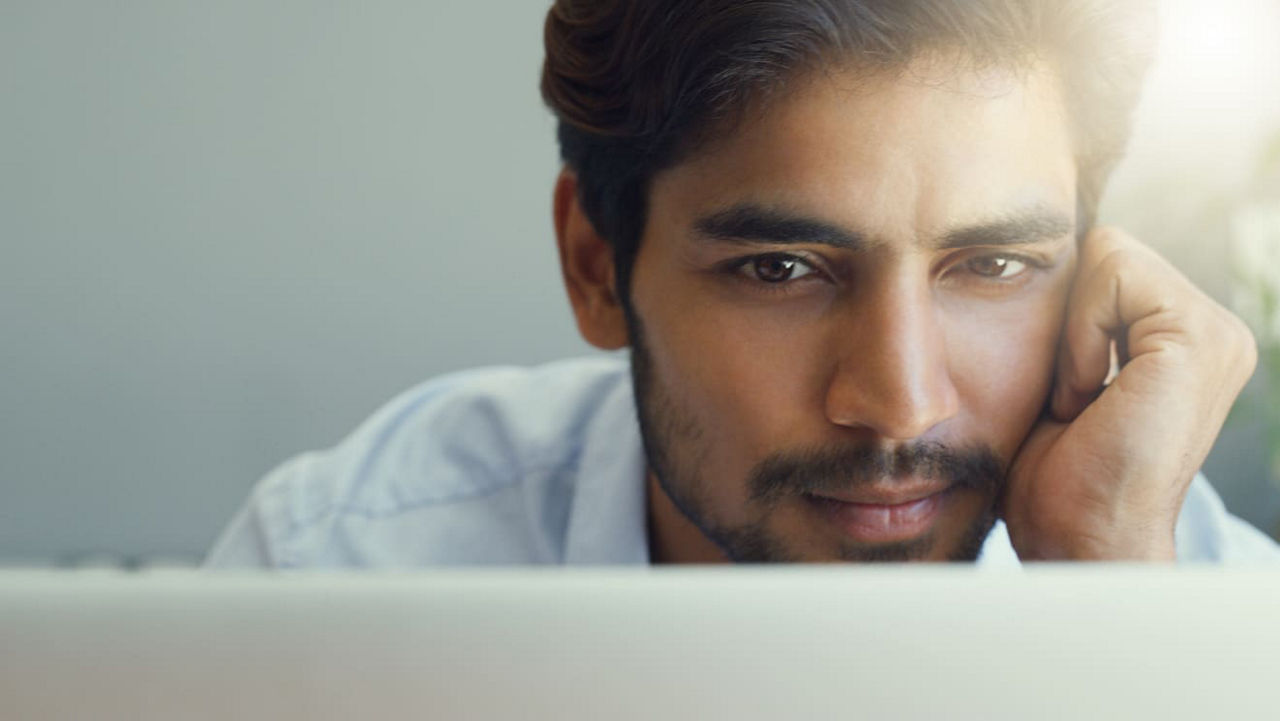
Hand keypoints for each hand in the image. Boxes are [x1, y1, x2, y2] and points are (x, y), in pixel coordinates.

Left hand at [1001, 227, 1256, 560]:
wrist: (1075, 542)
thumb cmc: (1058, 479)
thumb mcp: (1064, 381)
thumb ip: (1078, 324)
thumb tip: (1046, 258)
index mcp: (1188, 341)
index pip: (1104, 262)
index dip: (1064, 320)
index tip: (1067, 394)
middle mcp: (1216, 333)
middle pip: (1105, 251)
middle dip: (1069, 322)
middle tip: (1073, 399)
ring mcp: (1216, 335)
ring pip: (1107, 254)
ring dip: (1071, 333)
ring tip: (1080, 401)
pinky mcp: (1198, 339)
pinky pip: (1111, 274)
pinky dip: (1078, 335)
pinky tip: (1086, 396)